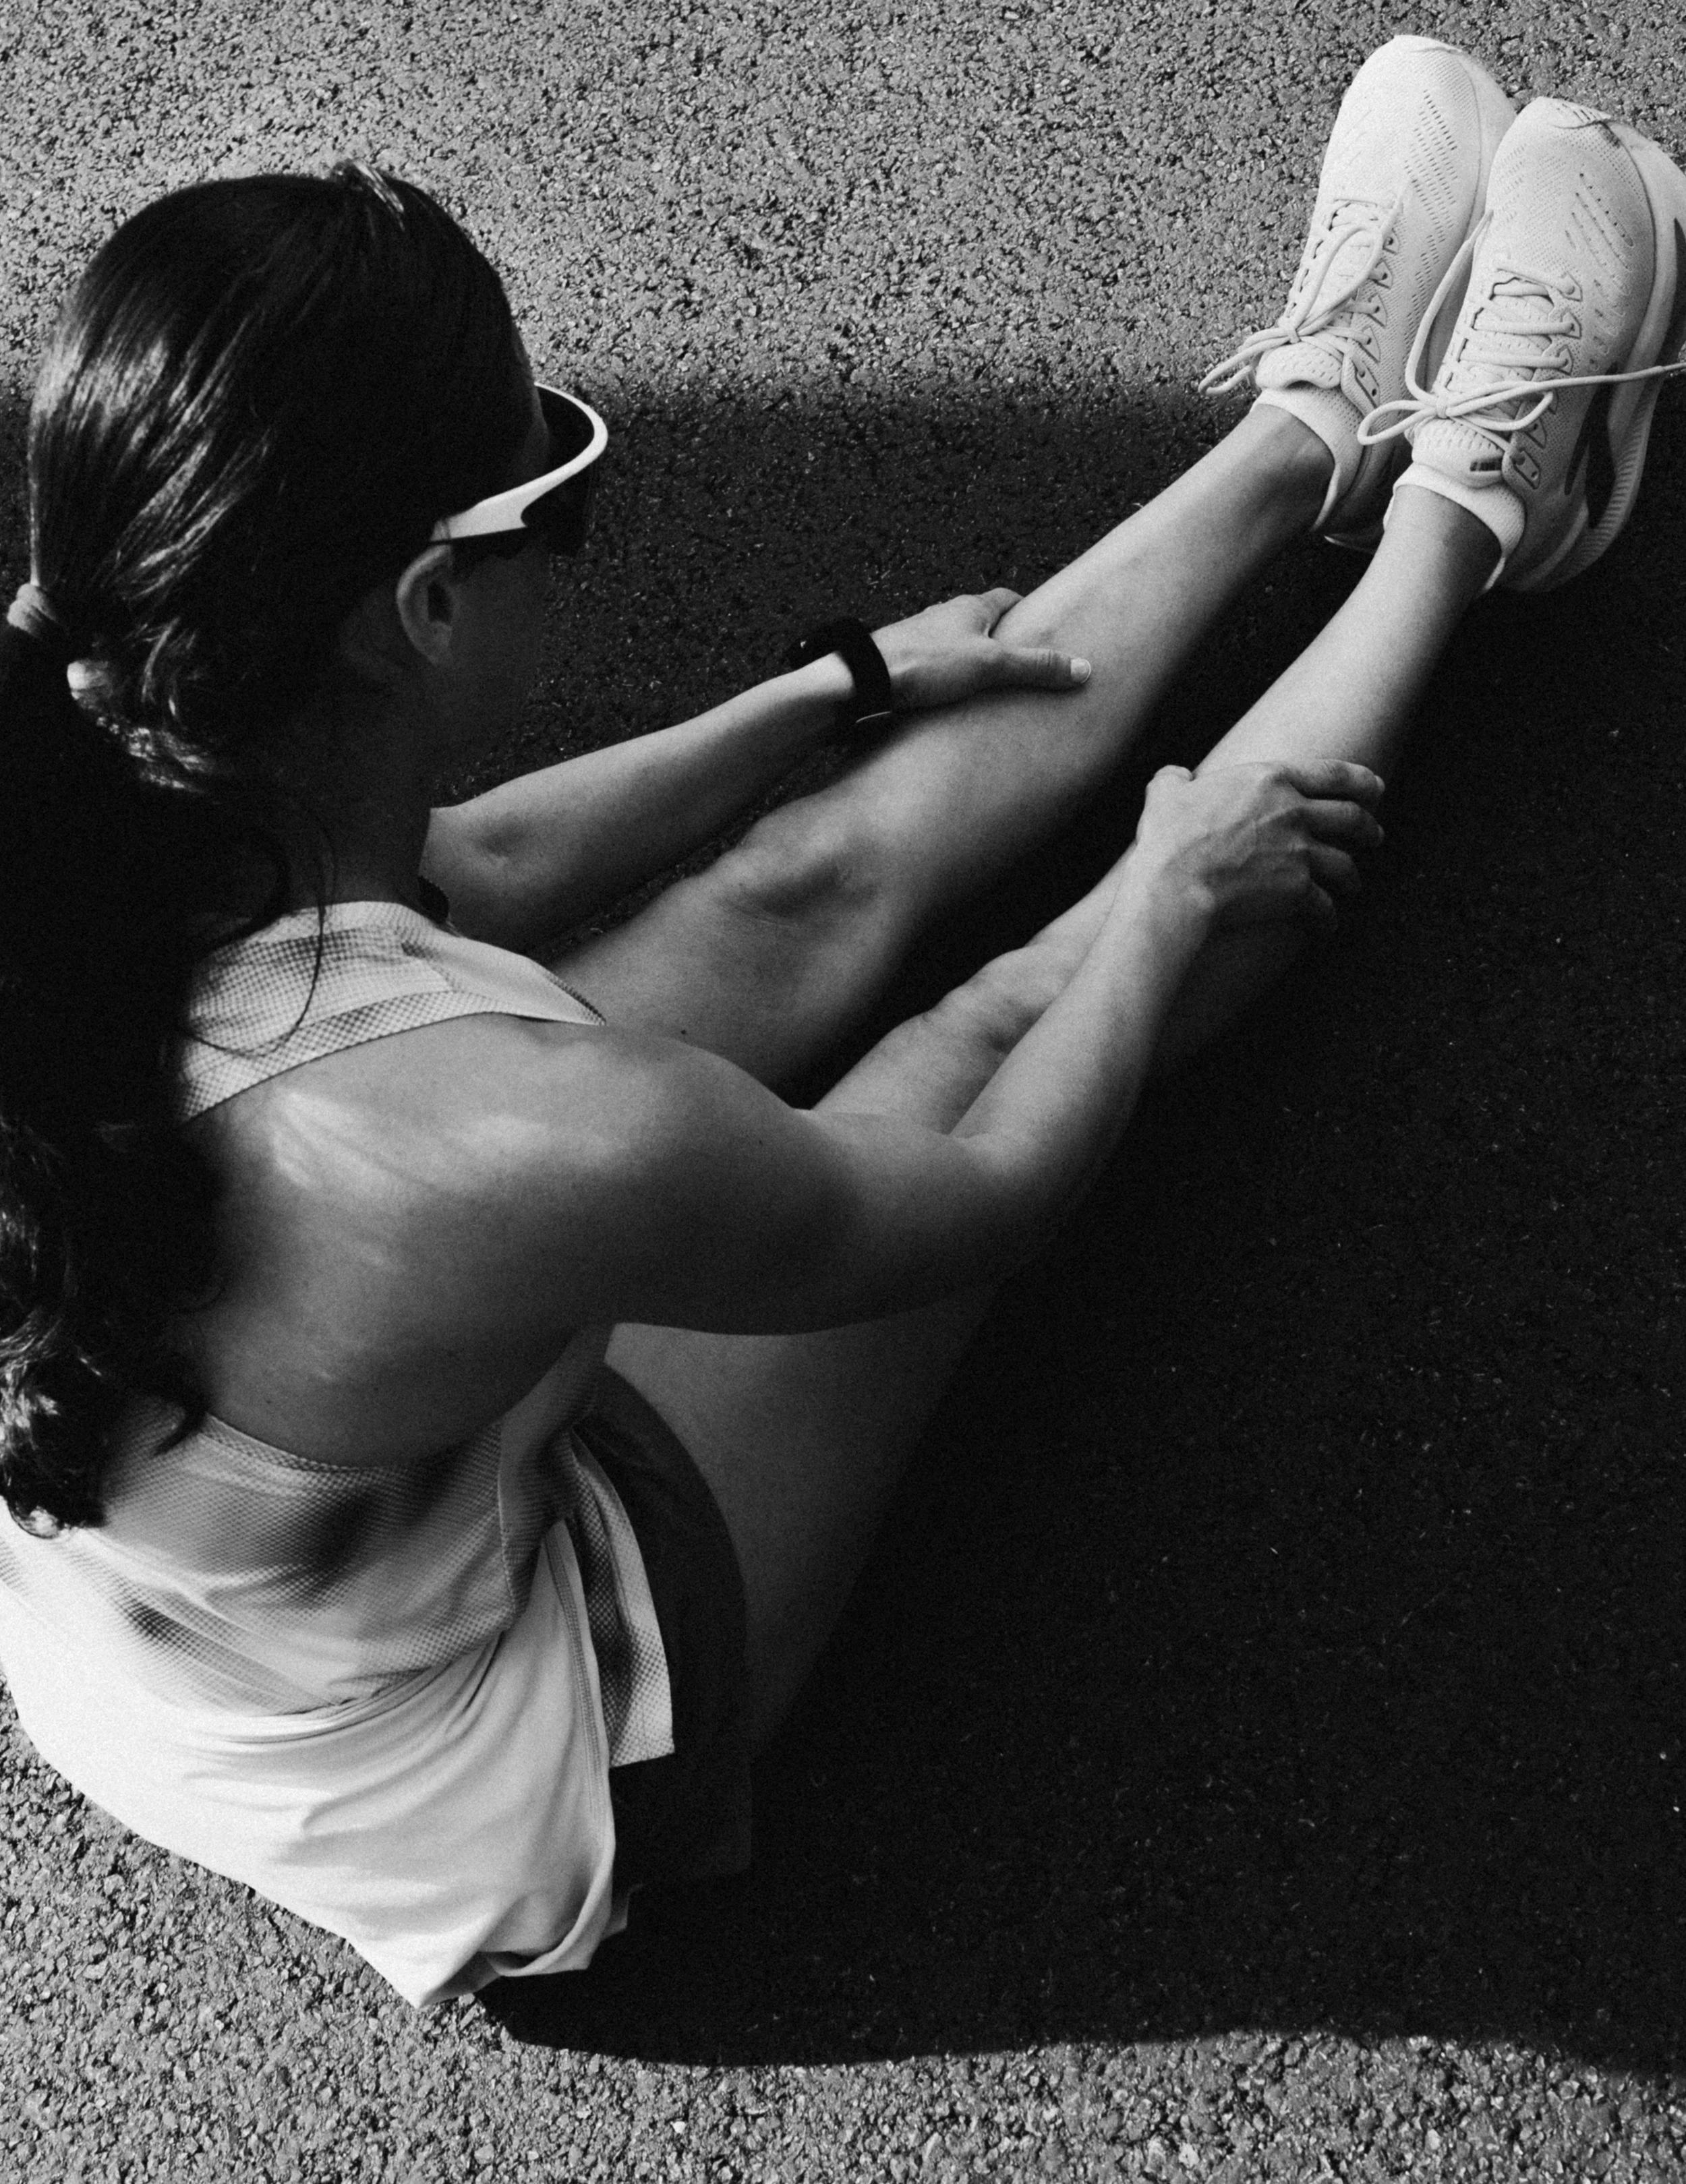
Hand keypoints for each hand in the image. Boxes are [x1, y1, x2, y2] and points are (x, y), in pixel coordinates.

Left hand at [872, 589, 1091, 711]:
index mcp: (968, 607)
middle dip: (1004, 640)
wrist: (865, 680)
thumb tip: (1083, 669)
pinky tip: (958, 702)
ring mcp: (922, 640)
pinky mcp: (906, 664)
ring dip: (976, 661)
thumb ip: (1036, 667)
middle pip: (982, 623)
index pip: (1006, 598)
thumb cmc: (926, 663)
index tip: (1043, 625)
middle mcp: (944, 617)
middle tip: (1025, 662)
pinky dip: (953, 680)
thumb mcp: (991, 665)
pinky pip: (939, 669)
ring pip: (958, 646)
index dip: (1027, 610)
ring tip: (995, 688)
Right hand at [1131, 759, 1386, 932]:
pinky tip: (1327, 926)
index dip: (1362, 781)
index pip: (1334, 773)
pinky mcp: (1298, 891)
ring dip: (1353, 875)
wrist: (1176, 884)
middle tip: (1374, 835)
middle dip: (1368, 827)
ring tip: (1353, 883)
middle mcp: (1296, 812)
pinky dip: (1329, 917)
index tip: (1376, 788)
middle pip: (1351, 818)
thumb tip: (1176, 777)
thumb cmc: (1169, 837)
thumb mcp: (1165, 794)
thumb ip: (1175, 779)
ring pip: (1345, 864)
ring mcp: (1301, 852)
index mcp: (1272, 779)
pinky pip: (1326, 906)